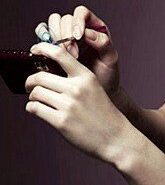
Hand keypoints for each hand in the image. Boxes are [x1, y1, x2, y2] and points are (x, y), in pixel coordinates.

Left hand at [25, 41, 129, 163]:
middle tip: (29, 84)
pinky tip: (38, 109)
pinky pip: (35, 109)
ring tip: (37, 100)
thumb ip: (74, 79)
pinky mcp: (61, 121)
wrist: (114, 136)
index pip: (60, 54)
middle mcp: (76, 88)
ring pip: (36, 93)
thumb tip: (47, 74)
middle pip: (40, 76)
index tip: (35, 49)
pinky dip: (32, 108)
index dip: (44, 48)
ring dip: (32, 96)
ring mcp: (68, 105)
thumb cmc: (102, 112)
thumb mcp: (93, 88)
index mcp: (86, 76)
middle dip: (30, 81)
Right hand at [34, 6, 120, 100]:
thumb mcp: (111, 59)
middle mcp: (77, 30)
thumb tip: (88, 33)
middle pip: (64, 18)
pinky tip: (48, 54)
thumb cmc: (107, 75)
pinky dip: (42, 43)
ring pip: (51, 26)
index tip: (78, 37)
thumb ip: (104, 43)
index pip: (81, 13)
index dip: (77, 21)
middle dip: (65, 35)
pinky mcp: (53, 50)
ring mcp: (64, 39)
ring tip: (62, 56)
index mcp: (94, 27)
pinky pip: (42, 39)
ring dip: (54, 39)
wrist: (97, 92)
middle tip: (72, 53)